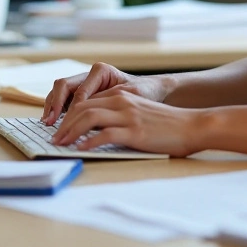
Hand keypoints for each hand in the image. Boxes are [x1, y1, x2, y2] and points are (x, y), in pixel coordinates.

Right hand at [42, 62, 170, 124]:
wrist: (150, 91)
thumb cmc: (143, 91)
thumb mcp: (131, 96)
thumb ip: (110, 102)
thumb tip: (91, 114)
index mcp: (100, 71)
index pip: (80, 90)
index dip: (72, 108)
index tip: (68, 124)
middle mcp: (89, 75)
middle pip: (63, 85)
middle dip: (54, 104)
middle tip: (50, 122)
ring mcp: (83, 84)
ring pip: (59, 91)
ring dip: (52, 106)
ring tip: (47, 123)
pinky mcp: (81, 94)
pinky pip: (63, 99)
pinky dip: (56, 110)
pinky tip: (54, 123)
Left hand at [51, 91, 206, 156]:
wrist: (192, 125)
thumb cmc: (167, 125)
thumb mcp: (140, 113)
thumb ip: (121, 116)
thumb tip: (96, 130)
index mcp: (122, 97)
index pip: (87, 102)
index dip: (69, 115)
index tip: (59, 128)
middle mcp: (122, 102)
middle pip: (83, 108)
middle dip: (64, 124)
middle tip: (54, 138)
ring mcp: (128, 116)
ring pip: (89, 119)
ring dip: (70, 132)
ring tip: (61, 144)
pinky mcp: (135, 132)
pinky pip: (104, 135)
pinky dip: (88, 142)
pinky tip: (80, 149)